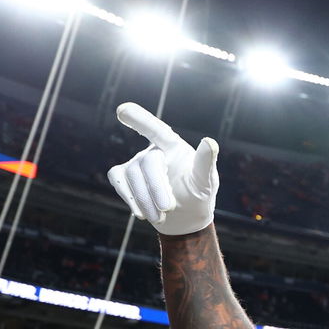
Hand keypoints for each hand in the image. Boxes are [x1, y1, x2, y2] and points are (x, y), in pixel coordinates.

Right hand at [108, 103, 219, 234]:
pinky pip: (118, 180)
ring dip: (145, 200)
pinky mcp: (124, 176)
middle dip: (157, 188)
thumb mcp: (206, 181)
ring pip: (132, 176)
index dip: (140, 119)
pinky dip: (129, 197)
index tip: (122, 110)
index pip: (157, 130)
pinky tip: (140, 212)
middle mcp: (153, 150)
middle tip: (168, 208)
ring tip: (160, 218)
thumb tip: (210, 141)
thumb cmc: (199, 194)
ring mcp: (136, 162)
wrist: (185, 217)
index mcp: (173, 145)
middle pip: (148, 164)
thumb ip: (205, 162)